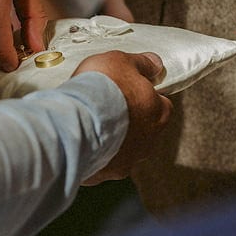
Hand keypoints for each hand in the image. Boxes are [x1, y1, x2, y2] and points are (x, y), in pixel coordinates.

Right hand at [72, 51, 172, 185]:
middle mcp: (148, 142)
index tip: (130, 89)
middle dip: (127, 119)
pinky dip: (92, 153)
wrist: (73, 121)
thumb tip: (155, 64)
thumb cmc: (102, 88)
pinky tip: (79, 141)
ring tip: (89, 124)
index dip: (145, 95)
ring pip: (121, 149)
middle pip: (142, 129)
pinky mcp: (103, 174)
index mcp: (158, 114)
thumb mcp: (121, 61)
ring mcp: (126, 161)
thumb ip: (141, 63)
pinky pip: (99, 163)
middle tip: (107, 105)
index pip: (162, 104)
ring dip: (110, 138)